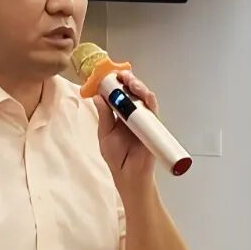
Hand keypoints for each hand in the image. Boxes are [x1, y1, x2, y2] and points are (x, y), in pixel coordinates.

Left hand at [95, 69, 157, 194]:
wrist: (128, 174)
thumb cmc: (116, 156)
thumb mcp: (105, 134)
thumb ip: (104, 116)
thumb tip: (97, 97)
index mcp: (120, 115)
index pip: (120, 94)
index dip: (116, 83)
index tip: (109, 75)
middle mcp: (133, 114)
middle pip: (133, 92)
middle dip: (128, 81)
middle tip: (121, 75)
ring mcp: (144, 118)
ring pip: (144, 97)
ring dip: (138, 87)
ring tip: (130, 81)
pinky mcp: (153, 125)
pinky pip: (153, 109)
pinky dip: (148, 100)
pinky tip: (142, 95)